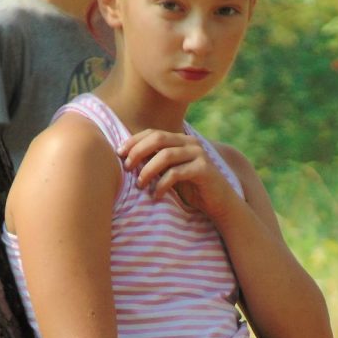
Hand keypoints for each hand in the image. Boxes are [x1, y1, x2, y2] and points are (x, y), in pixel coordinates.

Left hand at [118, 130, 238, 220]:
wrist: (219, 204)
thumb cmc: (191, 189)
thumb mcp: (170, 173)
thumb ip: (155, 162)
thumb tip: (126, 158)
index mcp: (180, 140)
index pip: (153, 133)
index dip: (134, 141)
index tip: (119, 153)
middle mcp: (190, 143)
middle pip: (157, 139)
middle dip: (138, 152)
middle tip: (126, 167)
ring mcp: (199, 154)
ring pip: (165, 155)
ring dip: (148, 170)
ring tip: (139, 184)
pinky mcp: (204, 169)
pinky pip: (176, 173)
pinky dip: (162, 185)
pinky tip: (155, 196)